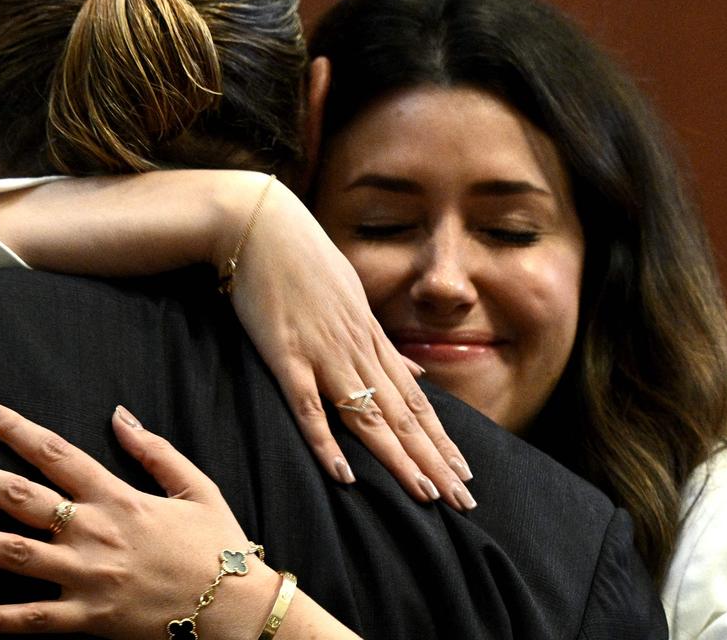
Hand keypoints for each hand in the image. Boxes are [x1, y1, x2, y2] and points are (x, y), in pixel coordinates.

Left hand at [0, 399, 283, 638]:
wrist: (238, 610)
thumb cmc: (218, 547)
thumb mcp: (195, 487)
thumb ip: (153, 450)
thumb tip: (118, 414)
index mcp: (117, 496)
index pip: (53, 452)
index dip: (12, 428)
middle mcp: (94, 532)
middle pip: (18, 497)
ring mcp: (87, 577)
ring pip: (12, 554)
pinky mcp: (89, 620)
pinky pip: (34, 620)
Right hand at [220, 176, 473, 508]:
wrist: (261, 225)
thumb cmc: (304, 261)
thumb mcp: (355, 298)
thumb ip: (383, 342)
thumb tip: (418, 373)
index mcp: (372, 339)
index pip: (416, 401)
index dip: (441, 440)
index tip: (465, 474)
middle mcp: (357, 350)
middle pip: (402, 417)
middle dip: (435, 461)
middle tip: (464, 500)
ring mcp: (323, 354)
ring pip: (368, 416)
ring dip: (398, 459)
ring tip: (425, 494)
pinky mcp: (286, 355)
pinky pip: (307, 406)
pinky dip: (325, 441)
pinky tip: (343, 473)